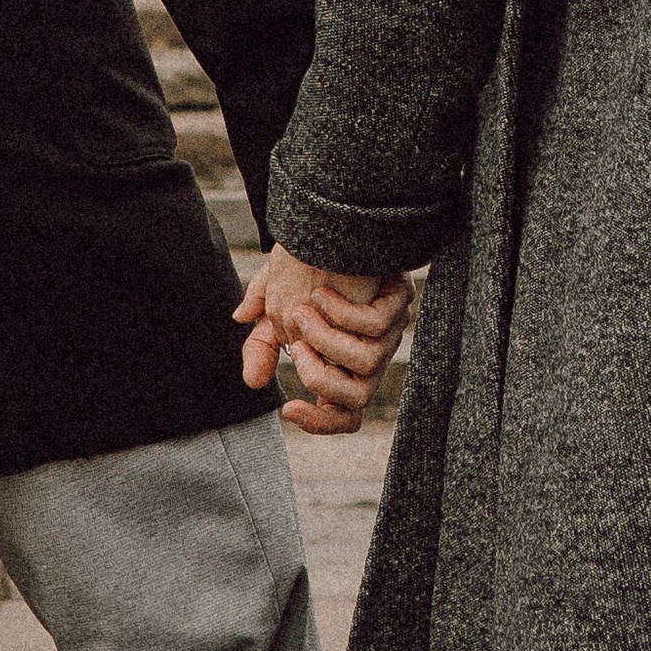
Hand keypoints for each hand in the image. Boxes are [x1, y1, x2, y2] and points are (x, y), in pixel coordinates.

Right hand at [236, 246, 412, 434]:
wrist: (327, 227)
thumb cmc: (304, 271)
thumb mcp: (274, 309)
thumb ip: (261, 345)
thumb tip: (252, 382)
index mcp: (343, 365)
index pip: (344, 415)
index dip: (319, 423)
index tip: (287, 408)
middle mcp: (369, 355)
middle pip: (356, 402)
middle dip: (318, 379)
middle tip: (295, 347)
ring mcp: (388, 330)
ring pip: (365, 365)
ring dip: (325, 341)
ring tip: (301, 313)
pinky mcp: (398, 301)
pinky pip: (372, 325)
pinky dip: (341, 313)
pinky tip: (321, 293)